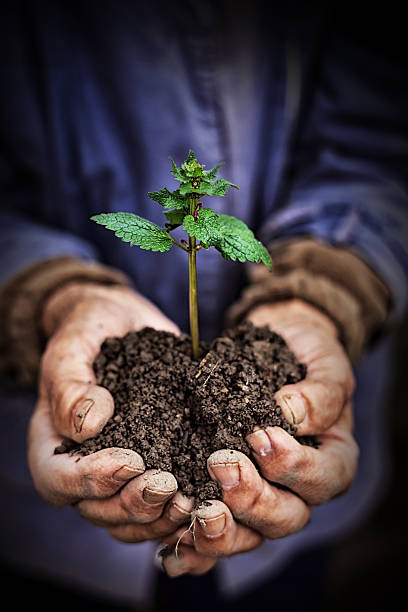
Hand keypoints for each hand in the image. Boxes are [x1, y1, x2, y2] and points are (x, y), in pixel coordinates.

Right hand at [28, 281, 191, 541]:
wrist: (121, 322)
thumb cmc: (90, 330)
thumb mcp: (75, 344)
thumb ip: (71, 382)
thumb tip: (87, 424)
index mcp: (53, 441)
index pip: (57, 480)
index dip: (91, 481)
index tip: (131, 460)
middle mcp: (83, 466)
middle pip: (97, 509)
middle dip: (134, 504)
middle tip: (169, 486)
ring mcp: (119, 473)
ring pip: (130, 520)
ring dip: (160, 518)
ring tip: (191, 500)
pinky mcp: (154, 466)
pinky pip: (159, 508)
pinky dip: (179, 514)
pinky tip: (206, 502)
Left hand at [161, 299, 357, 575]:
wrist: (277, 344)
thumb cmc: (306, 355)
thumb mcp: (324, 364)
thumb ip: (319, 392)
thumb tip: (290, 414)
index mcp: (332, 459)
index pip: (325, 480)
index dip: (294, 467)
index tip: (261, 436)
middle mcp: (298, 487)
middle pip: (286, 518)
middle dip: (252, 498)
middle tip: (220, 464)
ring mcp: (261, 496)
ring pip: (248, 535)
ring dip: (221, 530)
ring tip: (194, 509)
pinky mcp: (224, 497)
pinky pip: (213, 534)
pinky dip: (192, 546)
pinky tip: (171, 547)